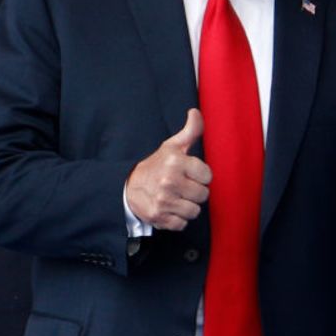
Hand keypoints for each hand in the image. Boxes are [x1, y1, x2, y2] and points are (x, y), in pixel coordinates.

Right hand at [124, 110, 210, 230]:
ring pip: (194, 211)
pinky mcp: (159, 216)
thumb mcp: (172, 146)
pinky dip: (177, 219)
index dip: (201, 176)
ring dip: (187, 206)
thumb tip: (196, 112)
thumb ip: (190, 131)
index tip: (190, 174)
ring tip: (176, 198)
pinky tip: (170, 209)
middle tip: (182, 187)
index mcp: (176, 162)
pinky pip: (182, 223)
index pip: (208, 176)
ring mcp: (164, 200)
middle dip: (195, 192)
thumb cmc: (155, 165)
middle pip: (203, 195)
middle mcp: (170, 181)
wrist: (128, 186)